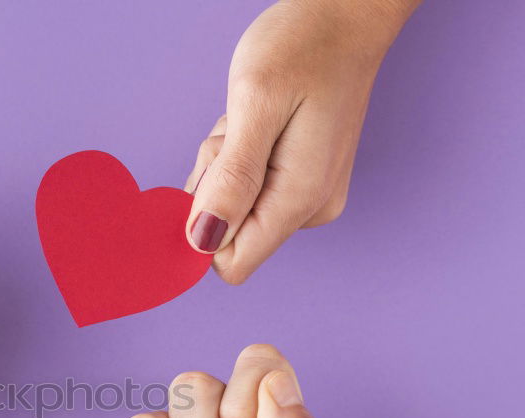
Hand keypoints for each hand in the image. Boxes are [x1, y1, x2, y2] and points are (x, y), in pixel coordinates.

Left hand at [185, 0, 417, 282]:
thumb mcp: (255, 104)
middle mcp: (308, 211)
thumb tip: (203, 242)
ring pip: (233, 209)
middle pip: (227, 234)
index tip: (211, 171)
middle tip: (237, 132)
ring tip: (252, 120)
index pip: (231, 263)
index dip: (202, 228)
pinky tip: (259, 123)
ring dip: (224, 166)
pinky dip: (238, 159)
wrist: (346, 14)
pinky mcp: (301, 182)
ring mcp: (308, 197)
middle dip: (214, 185)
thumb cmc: (303, 46)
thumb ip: (231, 179)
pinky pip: (247, 189)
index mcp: (299, 200)